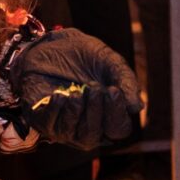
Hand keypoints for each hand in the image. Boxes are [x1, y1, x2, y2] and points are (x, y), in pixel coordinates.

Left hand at [9, 27, 142, 148]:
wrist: (52, 42)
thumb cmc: (85, 55)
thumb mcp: (110, 61)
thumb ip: (126, 81)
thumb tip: (137, 107)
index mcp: (108, 114)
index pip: (118, 128)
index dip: (116, 113)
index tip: (113, 91)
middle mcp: (87, 126)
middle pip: (94, 136)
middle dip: (95, 112)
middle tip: (93, 88)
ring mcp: (64, 126)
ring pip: (72, 134)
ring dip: (75, 113)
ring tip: (77, 92)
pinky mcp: (42, 120)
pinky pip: (49, 126)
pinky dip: (56, 112)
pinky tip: (59, 95)